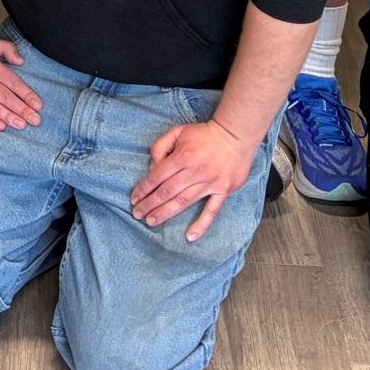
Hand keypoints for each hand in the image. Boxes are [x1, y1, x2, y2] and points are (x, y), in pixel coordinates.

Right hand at [0, 34, 42, 131]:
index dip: (26, 94)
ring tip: (21, 125)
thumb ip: (7, 49)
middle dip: (22, 109)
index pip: (12, 81)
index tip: (38, 105)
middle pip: (4, 96)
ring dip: (8, 116)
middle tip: (35, 120)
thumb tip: (21, 61)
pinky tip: (0, 126)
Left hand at [131, 117, 259, 241]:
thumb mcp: (178, 132)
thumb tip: (152, 168)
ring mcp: (209, 183)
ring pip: (183, 202)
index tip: (134, 199)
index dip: (143, 189)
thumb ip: (160, 147)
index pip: (157, 176)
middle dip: (149, 204)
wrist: (235, 135)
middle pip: (167, 191)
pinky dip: (201, 225)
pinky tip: (190, 237)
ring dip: (165, 213)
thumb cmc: (204, 134)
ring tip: (151, 222)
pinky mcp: (223, 191)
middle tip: (138, 214)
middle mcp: (194, 171)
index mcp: (182, 156)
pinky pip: (211, 211)